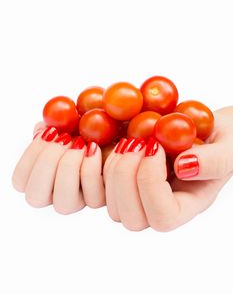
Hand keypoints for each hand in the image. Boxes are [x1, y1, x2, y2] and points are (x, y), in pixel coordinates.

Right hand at [12, 123, 104, 213]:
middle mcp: (54, 194)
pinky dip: (91, 168)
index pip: (21, 180)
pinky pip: (93, 197)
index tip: (50, 132)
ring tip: (81, 142)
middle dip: (48, 163)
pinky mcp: (99, 200)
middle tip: (65, 138)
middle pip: (36, 196)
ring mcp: (76, 201)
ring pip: (64, 203)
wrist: (113, 131)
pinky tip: (94, 147)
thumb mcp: (64, 122)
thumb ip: (49, 126)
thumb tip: (43, 130)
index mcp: (39, 177)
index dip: (32, 156)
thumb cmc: (85, 126)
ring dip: (69, 168)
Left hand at [103, 106, 232, 231]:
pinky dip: (92, 166)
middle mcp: (161, 207)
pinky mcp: (123, 182)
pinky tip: (99, 143)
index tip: (156, 146)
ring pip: (111, 205)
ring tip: (129, 140)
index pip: (163, 217)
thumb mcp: (229, 147)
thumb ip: (215, 160)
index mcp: (188, 204)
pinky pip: (97, 189)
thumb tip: (184, 166)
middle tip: (137, 141)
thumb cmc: (223, 140)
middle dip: (126, 176)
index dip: (151, 183)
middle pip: (131, 218)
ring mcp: (139, 197)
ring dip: (111, 169)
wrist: (205, 128)